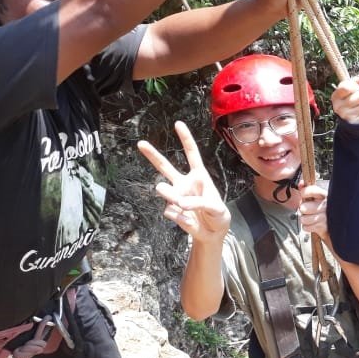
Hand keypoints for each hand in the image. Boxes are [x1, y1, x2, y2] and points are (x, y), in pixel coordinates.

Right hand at [138, 121, 230, 242]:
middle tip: (140, 143)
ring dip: (171, 196)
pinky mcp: (171, 210)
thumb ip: (199, 202)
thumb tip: (178, 202)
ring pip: (164, 190)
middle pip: (165, 166)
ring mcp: (175, 196)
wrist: (213, 233)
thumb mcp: (216, 207)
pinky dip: (181, 218)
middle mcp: (184, 183)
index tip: (178, 124)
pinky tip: (189, 220)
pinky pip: (172, 212)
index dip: (186, 139)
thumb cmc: (218, 215)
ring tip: (183, 205)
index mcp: (199, 176)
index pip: (192, 154)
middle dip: (152, 155)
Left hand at [299, 182, 328, 237]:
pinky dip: (308, 227)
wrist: (335, 225)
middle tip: (308, 210)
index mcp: (324, 196)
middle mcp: (326, 206)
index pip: (312, 191)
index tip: (303, 194)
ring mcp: (325, 217)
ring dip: (305, 219)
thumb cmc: (322, 209)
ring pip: (304, 219)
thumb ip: (308, 190)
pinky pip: (306, 227)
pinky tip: (314, 224)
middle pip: (303, 208)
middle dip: (303, 210)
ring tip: (312, 218)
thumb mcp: (317, 198)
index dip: (304, 193)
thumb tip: (301, 183)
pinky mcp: (324, 228)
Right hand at [331, 76, 358, 124]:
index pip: (347, 88)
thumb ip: (354, 83)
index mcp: (336, 97)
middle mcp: (340, 107)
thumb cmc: (347, 101)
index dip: (355, 86)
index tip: (355, 88)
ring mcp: (348, 116)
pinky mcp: (357, 122)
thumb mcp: (347, 91)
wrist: (346, 121)